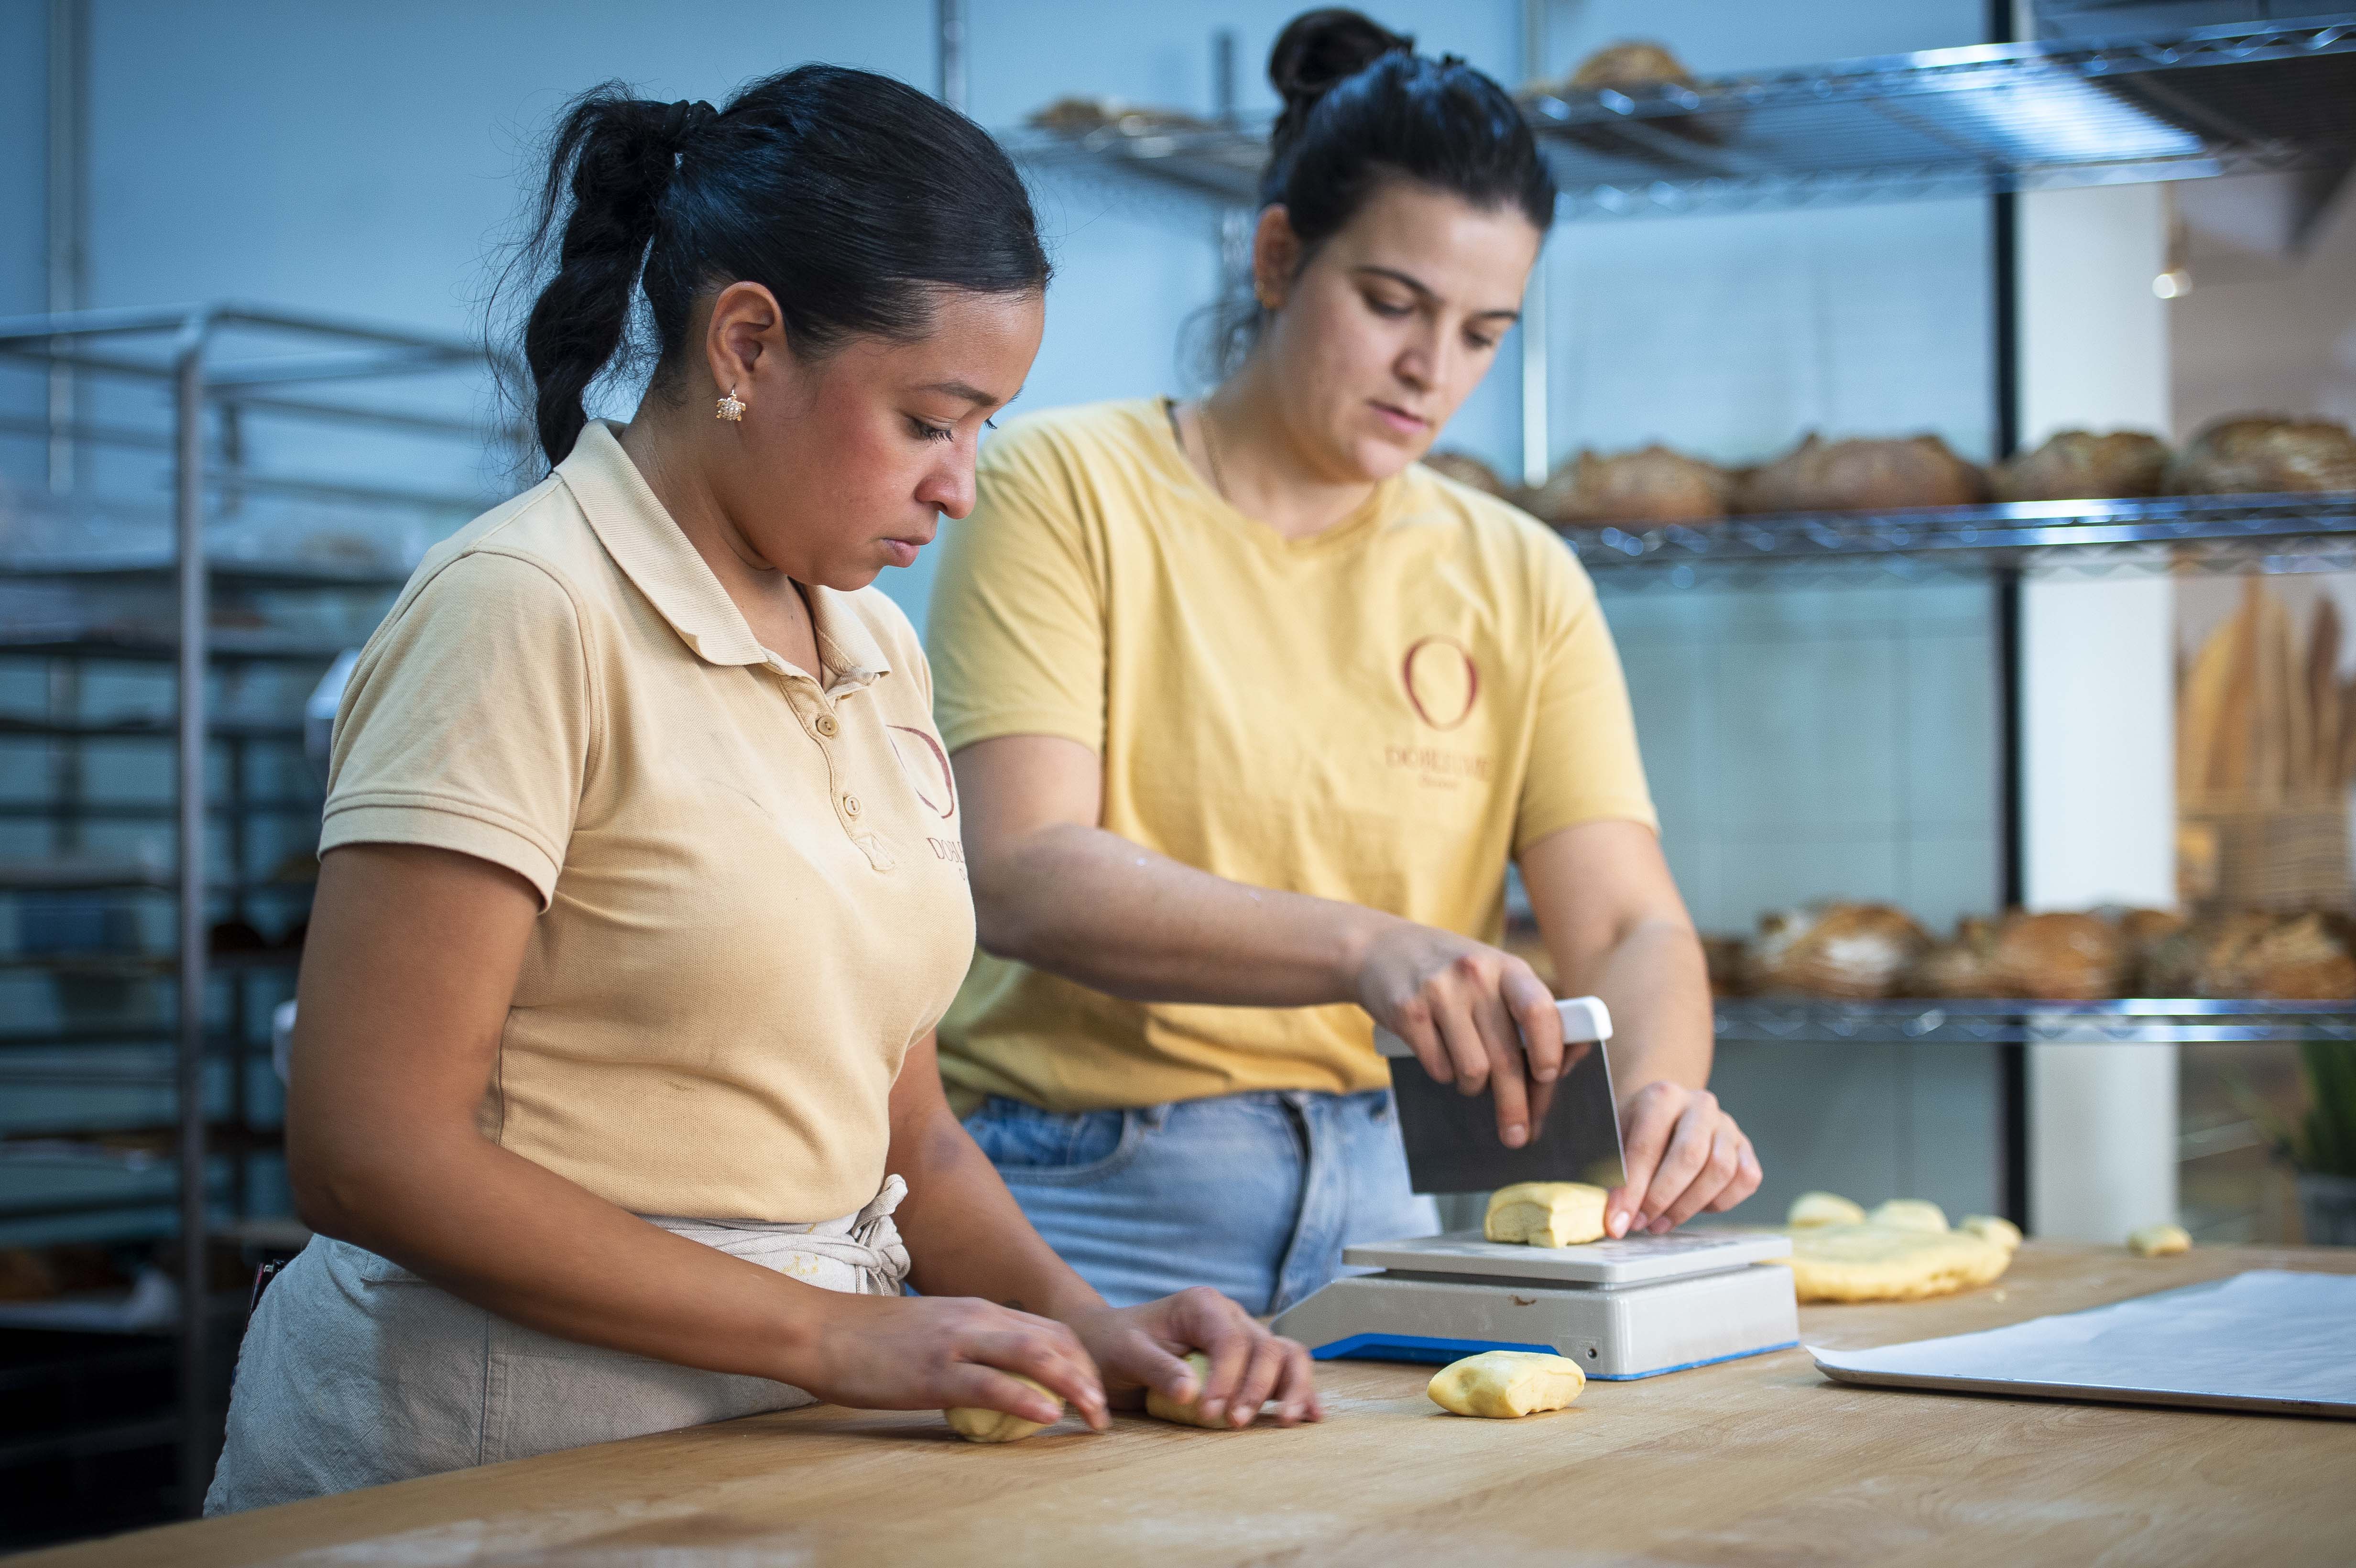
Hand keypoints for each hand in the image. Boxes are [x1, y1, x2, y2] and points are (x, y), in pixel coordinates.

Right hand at [786, 1293, 1110, 1430]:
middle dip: (1090, 1377)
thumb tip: (1002, 1373)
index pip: (1050, 1329)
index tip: (1095, 1392)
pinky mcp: (933, 1372)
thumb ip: (971, 1342)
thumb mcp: (935, 1330)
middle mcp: (977, 1319)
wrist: (822, 1331)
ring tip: (1093, 1416)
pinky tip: (1048, 1416)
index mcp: (978, 1310)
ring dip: (1074, 1387)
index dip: (1082, 1361)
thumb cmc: (872, 1339)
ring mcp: (956, 1343)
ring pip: (1035, 1355)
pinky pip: (991, 1383)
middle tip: (1106, 1414)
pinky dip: (1027, 1398)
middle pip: (1055, 1340)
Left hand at [1065, 1286, 1321, 1427]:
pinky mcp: (1248, 1363)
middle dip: (1258, 1388)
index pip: (1232, 1340)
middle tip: (1234, 1423)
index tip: (1207, 1412)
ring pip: (1287, 1356)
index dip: (1228, 1378)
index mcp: (1203, 1305)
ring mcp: (1244, 1338)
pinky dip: (1299, 1390)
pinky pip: (1284, 1371)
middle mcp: (1231, 1317)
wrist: (1108, 1344)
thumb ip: (1158, 1369)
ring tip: (1287, 1422)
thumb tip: (1192, 1393)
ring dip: (1292, 1388)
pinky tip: (1310, 1414)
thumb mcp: (1126, 1354)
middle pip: (1269, 1347)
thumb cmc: (1114, 1345)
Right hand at [1353, 918, 1587, 1148]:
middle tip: (1517, 1136)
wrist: (1378, 949)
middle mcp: (1476, 976)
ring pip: (1473, 1070)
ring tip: (1470, 1077)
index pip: (1540, 1011)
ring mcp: (1439, 992)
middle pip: (1506, 1057)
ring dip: (1474, 1086)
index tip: (1550, 1078)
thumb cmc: (1451, 974)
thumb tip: (1558, 1071)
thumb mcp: (1492, 975)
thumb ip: (1525, 1014)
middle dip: (1515, 1106)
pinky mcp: (1408, 1012)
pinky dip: (1445, 1075)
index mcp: (1508, 968)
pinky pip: (1439, 1068)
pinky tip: (1442, 1059)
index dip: (1549, 1049)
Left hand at [1606, 1081, 1760, 1237]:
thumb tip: (1614, 1218)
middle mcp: (1700, 1105)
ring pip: (1720, 1171)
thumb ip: (1612, 1173)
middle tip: (1641, 1223)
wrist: (1665, 1115)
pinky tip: (1694, 1207)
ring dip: (1688, 1206)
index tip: (1618, 1221)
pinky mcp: (1746, 1147)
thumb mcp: (1614, 1141)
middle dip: (1661, 1199)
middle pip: (1689, 1157)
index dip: (1631, 1190)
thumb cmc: (1635, 1130)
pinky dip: (1721, 1202)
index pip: (1647, 1146)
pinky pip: (1746, 1180)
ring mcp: (1727, 1125)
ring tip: (1659, 1223)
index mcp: (1662, 1096)